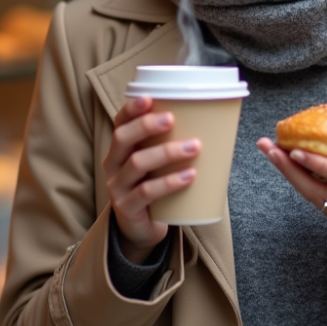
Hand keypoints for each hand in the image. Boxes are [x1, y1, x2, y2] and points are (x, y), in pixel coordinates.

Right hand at [102, 96, 200, 262]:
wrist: (141, 228)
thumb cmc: (154, 186)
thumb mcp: (156, 163)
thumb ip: (170, 143)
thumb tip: (214, 120)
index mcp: (120, 148)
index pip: (119, 122)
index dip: (131, 109)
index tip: (149, 97)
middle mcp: (113, 164)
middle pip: (122, 138)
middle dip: (146, 125)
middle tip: (172, 119)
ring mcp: (117, 187)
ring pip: (137, 164)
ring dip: (167, 152)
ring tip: (194, 147)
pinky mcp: (127, 208)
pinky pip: (147, 192)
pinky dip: (169, 182)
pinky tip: (189, 176)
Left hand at [257, 119, 326, 244]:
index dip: (320, 163)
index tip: (296, 148)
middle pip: (324, 190)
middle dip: (293, 169)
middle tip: (271, 148)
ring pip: (317, 200)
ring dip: (292, 177)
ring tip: (273, 154)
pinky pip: (320, 206)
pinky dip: (304, 187)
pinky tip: (291, 169)